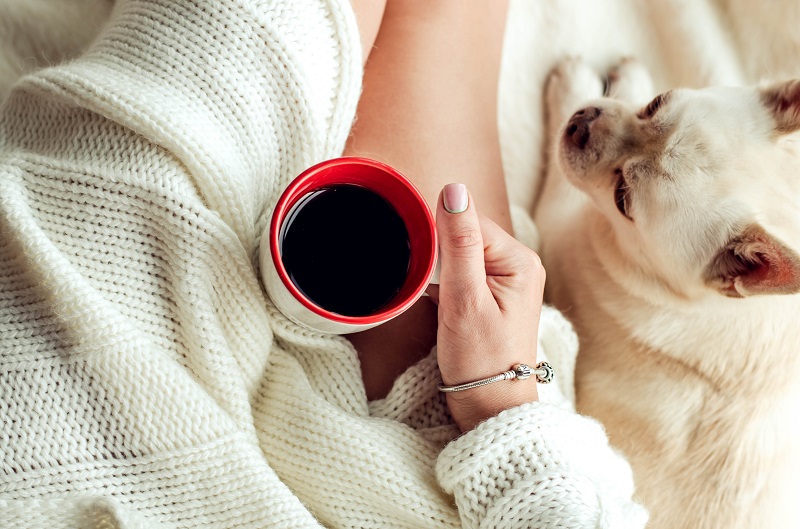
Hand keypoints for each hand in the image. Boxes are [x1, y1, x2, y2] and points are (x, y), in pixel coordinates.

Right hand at [427, 183, 544, 431]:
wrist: (490, 406)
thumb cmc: (479, 360)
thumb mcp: (464, 299)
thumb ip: (459, 243)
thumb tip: (454, 189)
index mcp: (520, 260)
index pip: (470, 222)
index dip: (440, 239)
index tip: (425, 267)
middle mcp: (520, 264)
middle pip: (466, 235)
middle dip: (441, 256)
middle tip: (435, 291)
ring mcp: (508, 280)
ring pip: (461, 253)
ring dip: (442, 269)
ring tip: (441, 302)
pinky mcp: (494, 294)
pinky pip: (464, 271)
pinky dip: (446, 282)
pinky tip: (442, 304)